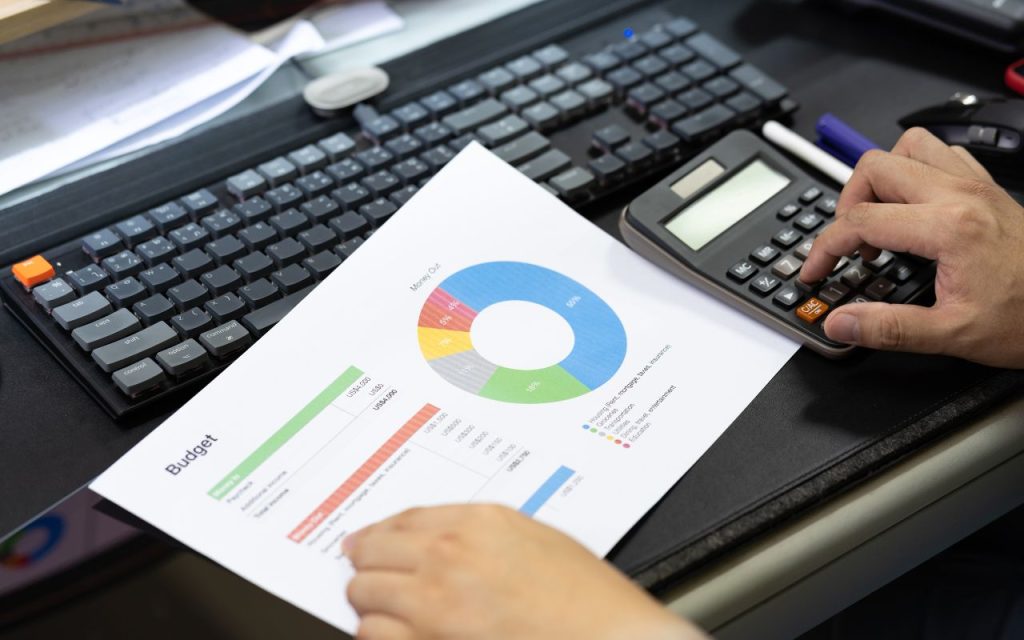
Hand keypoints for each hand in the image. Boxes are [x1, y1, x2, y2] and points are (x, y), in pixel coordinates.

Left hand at [343, 504, 705, 639]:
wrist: (607, 639)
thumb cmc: (584, 599)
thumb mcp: (536, 540)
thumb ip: (481, 533)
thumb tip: (437, 539)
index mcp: (478, 522)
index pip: (403, 520)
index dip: (378, 533)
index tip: (365, 541)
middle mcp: (449, 556)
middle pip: (373, 551)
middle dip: (368, 564)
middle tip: (366, 573)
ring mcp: (434, 603)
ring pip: (364, 592)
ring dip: (369, 599)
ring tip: (380, 606)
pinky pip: (374, 634)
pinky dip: (377, 632)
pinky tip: (391, 633)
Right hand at [800, 128, 1023, 367]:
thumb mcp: (952, 335)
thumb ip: (887, 328)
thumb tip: (839, 322)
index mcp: (949, 228)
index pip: (860, 221)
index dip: (824, 248)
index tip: (815, 272)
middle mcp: (961, 195)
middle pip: (875, 168)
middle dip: (846, 204)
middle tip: (847, 244)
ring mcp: (976, 186)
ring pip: (908, 148)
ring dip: (880, 178)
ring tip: (877, 218)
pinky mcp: (987, 188)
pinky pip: (940, 155)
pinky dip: (914, 172)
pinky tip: (912, 207)